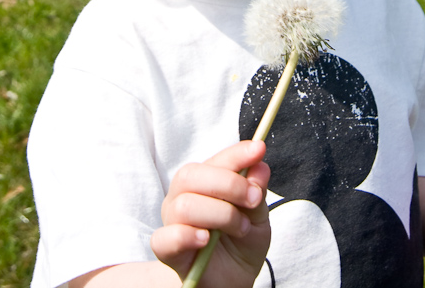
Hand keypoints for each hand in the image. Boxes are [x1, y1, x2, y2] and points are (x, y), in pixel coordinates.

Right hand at [151, 140, 270, 287]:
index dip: (237, 154)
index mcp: (203, 181)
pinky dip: (186, 236)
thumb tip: (260, 164)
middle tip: (254, 200)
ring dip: (220, 215)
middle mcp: (182, 195)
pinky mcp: (166, 250)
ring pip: (184, 205)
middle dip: (228, 184)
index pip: (216, 160)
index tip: (259, 149)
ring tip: (239, 228)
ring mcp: (172, 221)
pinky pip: (165, 238)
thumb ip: (256, 190)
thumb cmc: (241, 242)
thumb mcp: (258, 215)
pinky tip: (206, 240)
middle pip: (191, 176)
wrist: (232, 280)